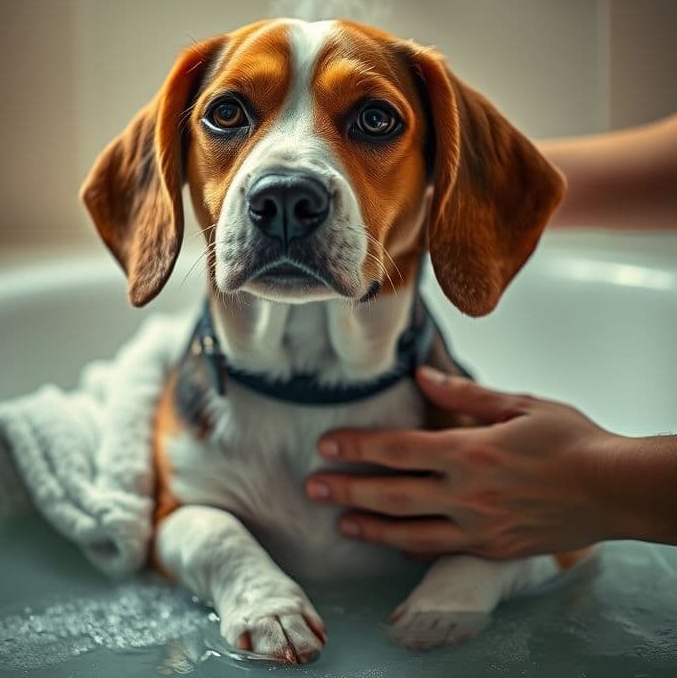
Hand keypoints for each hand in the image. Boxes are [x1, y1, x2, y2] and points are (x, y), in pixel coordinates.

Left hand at [306, 367, 629, 558]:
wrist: (616, 489)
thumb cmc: (570, 438)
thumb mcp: (519, 404)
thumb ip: (464, 395)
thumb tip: (422, 376)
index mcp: (469, 451)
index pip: (397, 450)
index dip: (356, 447)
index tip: (325, 445)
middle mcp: (467, 493)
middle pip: (392, 494)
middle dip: (347, 491)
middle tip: (312, 489)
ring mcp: (479, 527)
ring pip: (410, 532)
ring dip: (370, 528)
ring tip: (341, 524)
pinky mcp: (494, 549)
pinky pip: (442, 552)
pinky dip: (412, 549)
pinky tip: (392, 545)